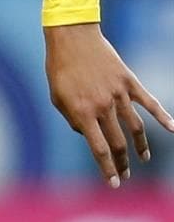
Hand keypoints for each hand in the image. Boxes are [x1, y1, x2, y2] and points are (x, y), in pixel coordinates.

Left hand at [44, 23, 173, 186]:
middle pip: (119, 142)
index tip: (114, 184)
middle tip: (125, 175)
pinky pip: (149, 102)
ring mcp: (119, 93)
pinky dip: (163, 116)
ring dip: (140, 146)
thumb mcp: (58, 99)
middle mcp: (103, 106)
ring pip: (135, 126)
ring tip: (142, 159)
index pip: (99, 150)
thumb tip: (90, 135)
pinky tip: (173, 128)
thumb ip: (74, 121)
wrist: (73, 38)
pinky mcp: (129, 81)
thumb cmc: (60, 69)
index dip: (108, 169)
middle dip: (123, 162)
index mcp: (83, 113)